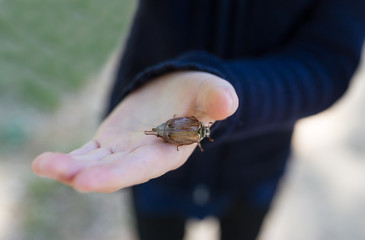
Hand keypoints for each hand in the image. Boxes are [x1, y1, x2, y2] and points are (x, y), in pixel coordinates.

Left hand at [32, 71, 238, 192]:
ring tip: (43, 163)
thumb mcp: (209, 90)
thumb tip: (228, 101)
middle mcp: (144, 158)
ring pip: (96, 165)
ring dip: (69, 167)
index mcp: (169, 150)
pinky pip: (87, 155)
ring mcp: (124, 153)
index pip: (142, 167)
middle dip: (86, 174)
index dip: (116, 175)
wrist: (180, 93)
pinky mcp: (109, 144)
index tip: (86, 181)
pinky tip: (45, 162)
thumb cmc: (198, 92)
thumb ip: (216, 97)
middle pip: (114, 171)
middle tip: (56, 169)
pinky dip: (69, 159)